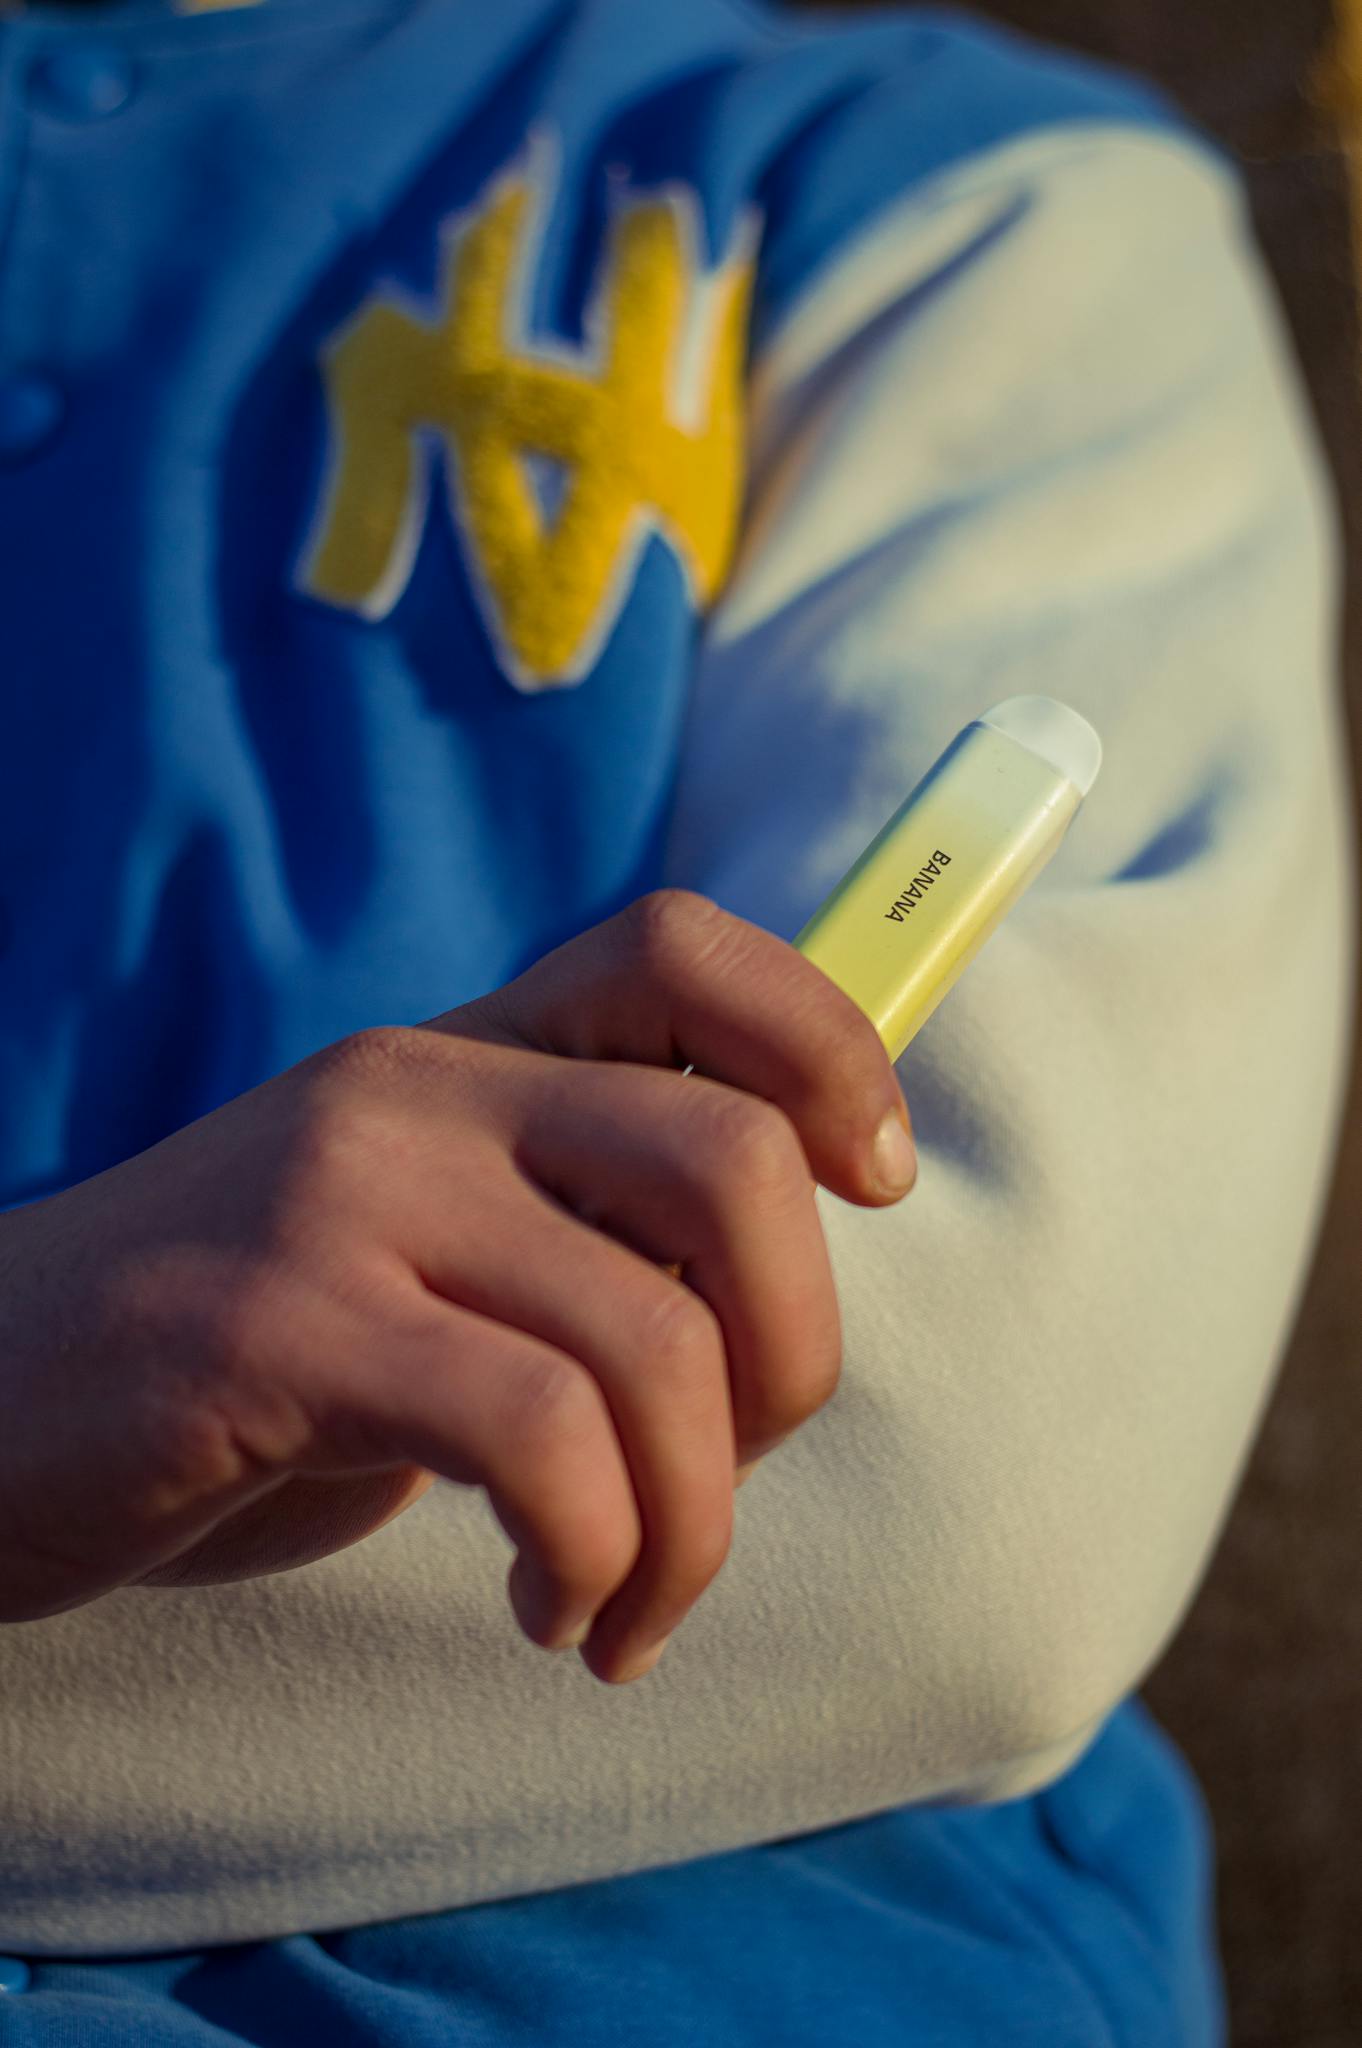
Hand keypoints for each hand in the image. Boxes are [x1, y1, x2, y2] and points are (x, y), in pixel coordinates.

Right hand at [0, 890, 915, 1681]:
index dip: (825, 1045)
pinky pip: (541, 1437)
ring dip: (692, 1519)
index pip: (678, 950)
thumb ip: (572, 1232)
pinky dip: (595, 1555)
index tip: (870, 1181)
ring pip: (652, 1334)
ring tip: (625, 1600)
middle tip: (731, 1471)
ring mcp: (342, 1195)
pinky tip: (551, 1607)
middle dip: (795, 1356)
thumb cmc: (248, 1355)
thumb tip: (778, 1290)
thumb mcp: (425, 1252)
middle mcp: (414, 1090)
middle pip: (728, 1159)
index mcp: (464, 1054)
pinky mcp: (278, 1325)